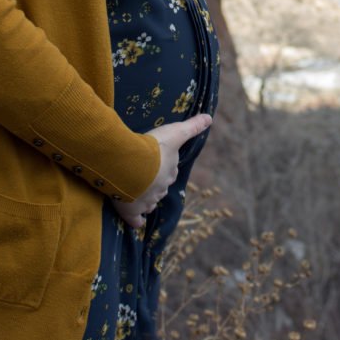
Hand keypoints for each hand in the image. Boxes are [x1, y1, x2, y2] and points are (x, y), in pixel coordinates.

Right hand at [111, 112, 212, 228]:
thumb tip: (209, 118)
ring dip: (145, 199)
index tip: (157, 164)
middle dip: (154, 184)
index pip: (170, 171)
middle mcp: (161, 188)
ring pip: (149, 202)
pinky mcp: (131, 210)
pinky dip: (136, 220)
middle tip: (143, 177)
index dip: (164, 168)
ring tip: (136, 193)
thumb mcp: (175, 133)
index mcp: (170, 171)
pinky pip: (136, 220)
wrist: (130, 164)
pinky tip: (136, 220)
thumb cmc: (153, 148)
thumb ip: (192, 127)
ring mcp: (147, 201)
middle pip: (159, 187)